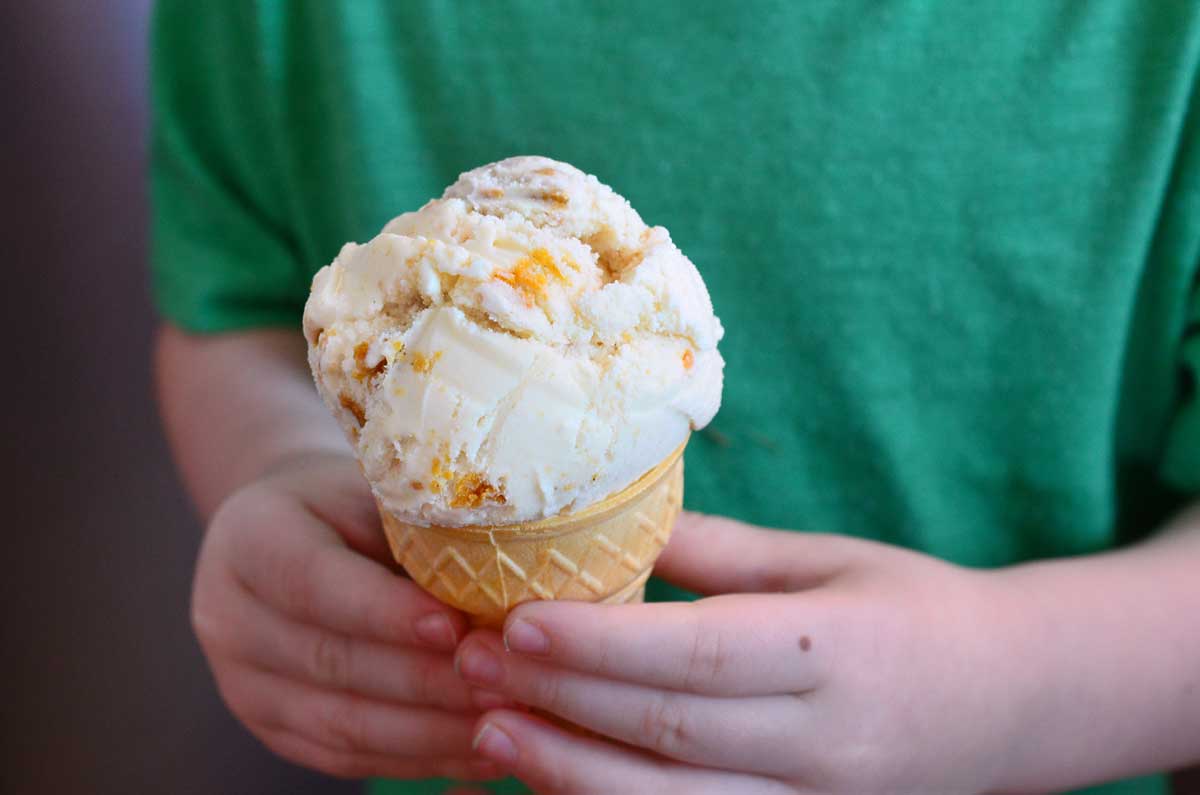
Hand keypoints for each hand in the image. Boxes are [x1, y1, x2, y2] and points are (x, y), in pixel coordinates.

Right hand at [192, 453, 505, 781]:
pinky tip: (479, 749)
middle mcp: (227, 616)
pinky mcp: (271, 731)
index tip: (454, 626)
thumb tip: (499, 586)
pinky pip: (347, 756)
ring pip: (341, 722)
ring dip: (430, 731)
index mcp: (251, 539)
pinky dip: (419, 758)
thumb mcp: (377, 493)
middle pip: (331, 660)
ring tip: (501, 721)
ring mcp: (242, 684)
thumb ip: (418, 533)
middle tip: (500, 682)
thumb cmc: (354, 506)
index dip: (386, 611)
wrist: (295, 534)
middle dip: (425, 680)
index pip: (315, 582)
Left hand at [454, 513, 1020, 793]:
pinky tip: (553, 775)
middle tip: (469, 666)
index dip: (603, 644)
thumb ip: (722, 553)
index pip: (703, 657)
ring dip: (572, 772)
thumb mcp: (832, 561)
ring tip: (488, 730)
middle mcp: (829, 747)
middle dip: (563, 702)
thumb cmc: (914, 610)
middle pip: (673, 734)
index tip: (517, 620)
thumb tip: (613, 523)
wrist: (1009, 702)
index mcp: (841, 655)